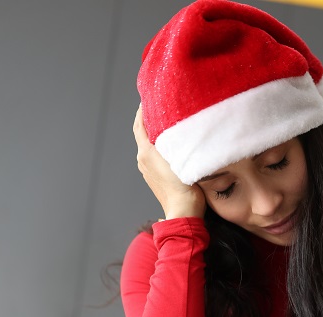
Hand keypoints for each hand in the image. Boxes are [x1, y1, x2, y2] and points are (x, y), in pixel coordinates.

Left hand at [133, 105, 205, 219]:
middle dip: (149, 120)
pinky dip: (158, 145)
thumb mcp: (178, 158)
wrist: (183, 211)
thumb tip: (172, 126)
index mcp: (145, 153)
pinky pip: (153, 155)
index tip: (149, 98)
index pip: (139, 125)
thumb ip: (172, 141)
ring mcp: (147, 169)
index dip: (142, 111)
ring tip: (168, 123)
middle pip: (143, 133)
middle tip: (161, 107)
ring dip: (155, 133)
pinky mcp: (154, 177)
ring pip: (148, 144)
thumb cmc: (183, 188)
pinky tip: (171, 144)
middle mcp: (142, 160)